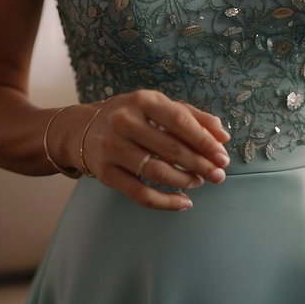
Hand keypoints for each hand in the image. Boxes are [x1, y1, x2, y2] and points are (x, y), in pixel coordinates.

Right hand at [74, 90, 230, 210]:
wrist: (81, 130)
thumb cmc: (130, 117)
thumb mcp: (156, 107)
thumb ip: (192, 116)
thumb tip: (223, 135)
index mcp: (142, 101)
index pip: (180, 121)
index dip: (204, 141)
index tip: (223, 156)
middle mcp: (124, 121)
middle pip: (171, 149)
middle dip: (200, 165)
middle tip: (218, 175)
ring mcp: (112, 148)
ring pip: (157, 172)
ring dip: (185, 181)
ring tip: (199, 183)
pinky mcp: (106, 173)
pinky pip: (141, 194)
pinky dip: (166, 202)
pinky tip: (184, 202)